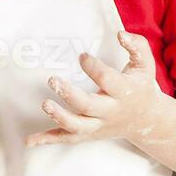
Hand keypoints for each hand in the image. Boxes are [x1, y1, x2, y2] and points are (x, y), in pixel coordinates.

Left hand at [27, 31, 164, 146]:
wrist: (145, 119)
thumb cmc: (140, 85)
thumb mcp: (145, 63)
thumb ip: (137, 46)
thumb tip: (121, 34)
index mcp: (124, 92)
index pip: (107, 80)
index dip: (93, 67)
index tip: (82, 56)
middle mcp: (110, 111)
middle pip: (88, 106)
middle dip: (70, 95)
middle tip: (52, 80)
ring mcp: (98, 125)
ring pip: (77, 126)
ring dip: (59, 117)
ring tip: (45, 104)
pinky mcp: (88, 134)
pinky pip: (66, 138)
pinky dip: (47, 140)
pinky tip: (29, 140)